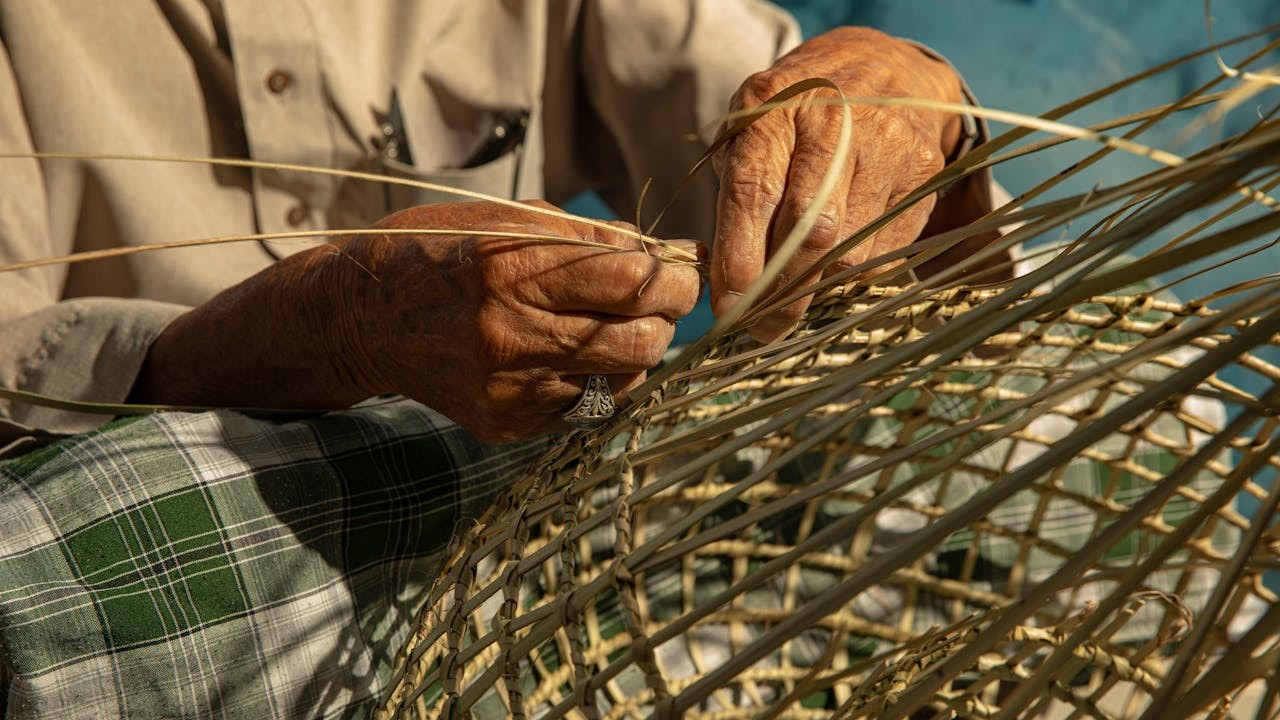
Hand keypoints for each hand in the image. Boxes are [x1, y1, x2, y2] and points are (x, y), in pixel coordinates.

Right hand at [333, 201, 699, 441]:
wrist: (361, 320)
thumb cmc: (439, 254)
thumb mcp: (504, 221)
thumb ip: (587, 237)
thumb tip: (667, 252)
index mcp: (510, 270)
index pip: (633, 282)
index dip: (678, 278)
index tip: (686, 272)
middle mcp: (511, 335)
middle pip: (642, 340)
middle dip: (666, 319)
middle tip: (661, 303)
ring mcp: (509, 389)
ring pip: (624, 380)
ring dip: (637, 352)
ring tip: (613, 326)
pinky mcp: (506, 423)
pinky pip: (589, 408)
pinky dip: (600, 380)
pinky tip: (576, 357)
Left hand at [711, 27, 968, 341]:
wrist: (883, 71)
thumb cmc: (796, 115)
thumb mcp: (751, 133)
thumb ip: (736, 195)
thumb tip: (727, 281)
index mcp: (777, 108)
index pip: (755, 195)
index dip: (740, 259)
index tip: (727, 307)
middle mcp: (836, 123)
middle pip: (810, 232)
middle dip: (782, 292)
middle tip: (762, 326)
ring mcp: (887, 148)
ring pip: (850, 252)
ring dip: (816, 291)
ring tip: (794, 299)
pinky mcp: (923, 176)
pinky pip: (882, 255)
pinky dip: (852, 277)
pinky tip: (833, 269)